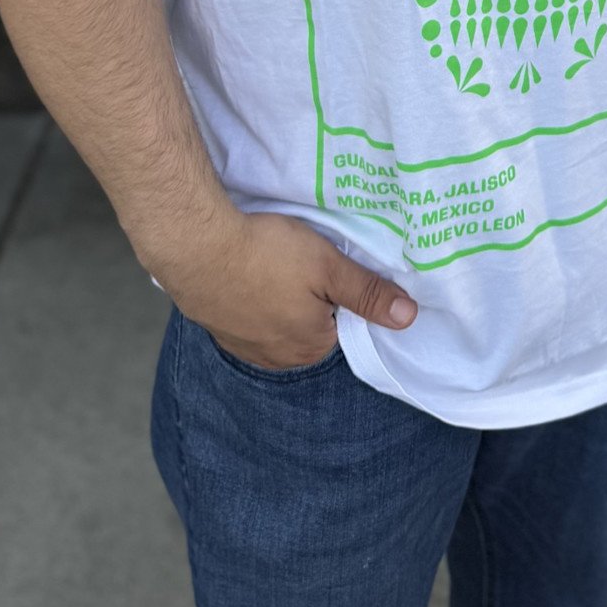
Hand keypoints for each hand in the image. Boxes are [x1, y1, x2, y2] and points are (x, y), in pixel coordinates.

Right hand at [147, 207, 418, 370]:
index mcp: (311, 347)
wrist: (197, 247)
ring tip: (273, 263)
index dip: (339, 294)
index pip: (342, 324)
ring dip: (277, 299)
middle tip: (300, 261)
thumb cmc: (267, 255)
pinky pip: (246, 317)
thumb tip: (408, 318)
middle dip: (308, 298)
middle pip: (309, 326)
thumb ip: (367, 293)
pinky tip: (247, 273)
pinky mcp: (217, 329)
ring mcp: (242, 347)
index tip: (329, 267)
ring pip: (276, 322)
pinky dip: (250, 299)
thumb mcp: (328, 266)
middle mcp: (278, 358)